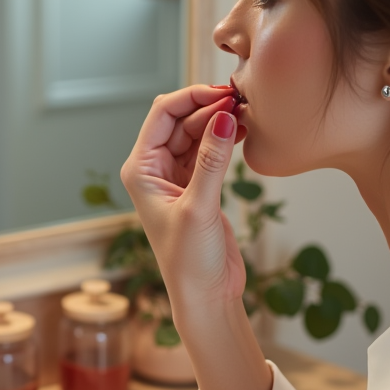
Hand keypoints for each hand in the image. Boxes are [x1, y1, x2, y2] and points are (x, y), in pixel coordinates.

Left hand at [121, 85, 247, 314]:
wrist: (206, 296)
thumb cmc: (190, 260)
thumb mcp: (199, 207)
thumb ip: (212, 160)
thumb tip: (225, 117)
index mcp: (141, 169)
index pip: (162, 115)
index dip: (192, 97)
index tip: (224, 93)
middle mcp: (154, 169)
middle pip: (181, 119)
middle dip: (209, 105)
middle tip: (242, 100)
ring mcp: (177, 177)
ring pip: (197, 132)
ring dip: (219, 120)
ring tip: (248, 111)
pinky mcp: (198, 186)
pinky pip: (210, 150)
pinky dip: (226, 137)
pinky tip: (245, 129)